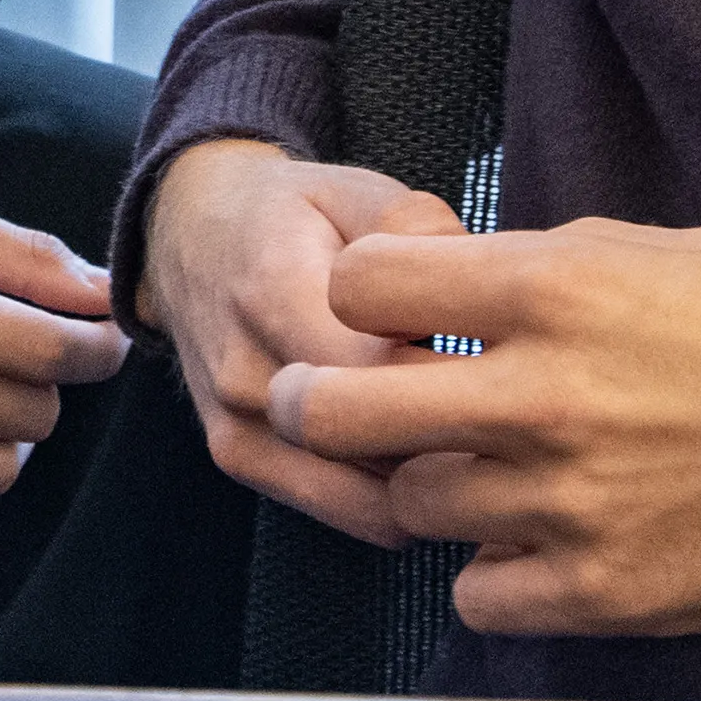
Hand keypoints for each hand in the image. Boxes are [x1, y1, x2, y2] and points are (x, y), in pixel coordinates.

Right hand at [135, 135, 467, 538]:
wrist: (187, 236)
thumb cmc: (293, 214)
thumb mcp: (356, 188)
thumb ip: (418, 226)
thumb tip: (474, 288)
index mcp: (275, 290)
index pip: (375, 376)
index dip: (455, 383)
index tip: (505, 367)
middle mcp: (247, 370)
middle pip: (380, 448)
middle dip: (459, 441)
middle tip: (512, 416)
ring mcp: (236, 424)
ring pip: (370, 498)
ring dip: (436, 481)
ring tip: (479, 442)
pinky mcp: (238, 458)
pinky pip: (344, 512)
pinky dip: (400, 503)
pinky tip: (433, 462)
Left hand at [256, 217, 700, 640]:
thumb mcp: (677, 252)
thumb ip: (552, 270)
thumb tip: (460, 289)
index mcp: (562, 289)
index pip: (364, 286)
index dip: (364, 296)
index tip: (382, 313)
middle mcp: (546, 398)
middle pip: (343, 413)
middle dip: (332, 405)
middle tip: (345, 405)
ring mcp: (572, 507)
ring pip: (414, 507)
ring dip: (437, 489)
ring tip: (495, 471)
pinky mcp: (611, 596)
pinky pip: (480, 596)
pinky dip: (495, 572)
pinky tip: (541, 543)